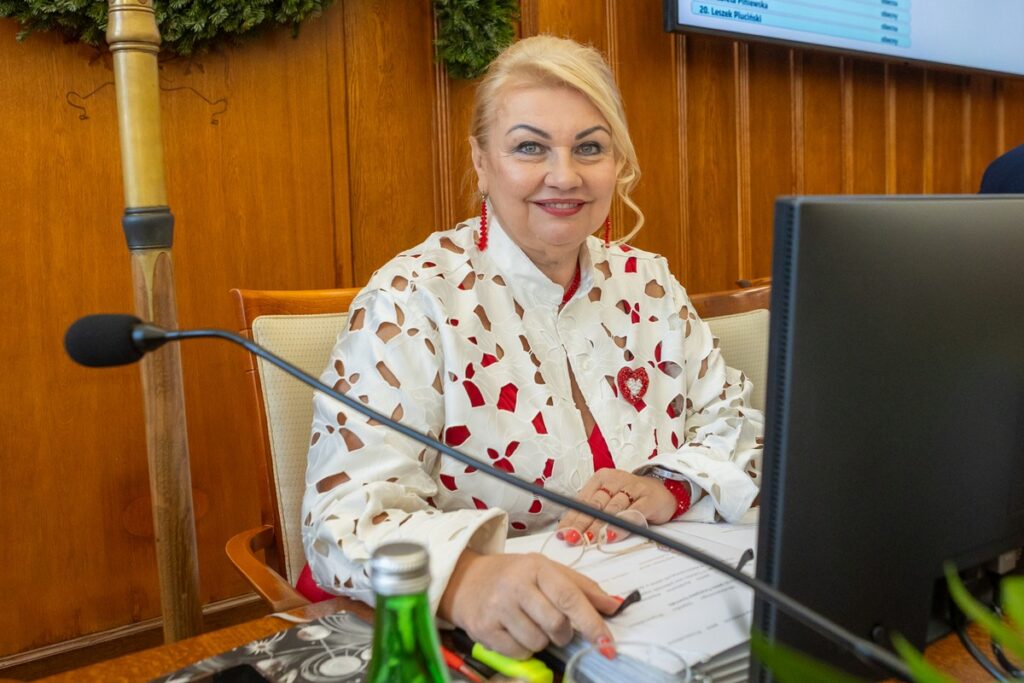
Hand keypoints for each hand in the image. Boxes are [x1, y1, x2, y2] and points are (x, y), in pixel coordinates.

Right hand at [438, 549, 619, 658]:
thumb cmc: (514, 575)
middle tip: (554, 625)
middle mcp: (515, 585)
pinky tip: (514, 632)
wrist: (466, 581)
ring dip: (541, 641)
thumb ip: (582, 587)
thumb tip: (615, 605)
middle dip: (562, 633)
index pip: (569, 597)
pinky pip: (518, 653)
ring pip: (537, 642)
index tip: (606, 644)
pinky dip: (522, 649)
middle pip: (556, 624)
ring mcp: (497, 607)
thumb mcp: (547, 570)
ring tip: (529, 624)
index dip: (591, 623)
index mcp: (536, 567)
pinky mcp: (483, 629)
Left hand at [557, 468, 677, 543]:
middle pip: (594, 505)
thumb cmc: (630, 497)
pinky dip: (622, 525)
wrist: (661, 489)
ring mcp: (633, 488)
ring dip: (599, 527)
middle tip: (572, 539)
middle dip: (581, 524)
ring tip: (589, 540)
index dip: (571, 519)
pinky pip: (633, 513)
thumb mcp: (608, 499)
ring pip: (612, 509)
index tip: (562, 534)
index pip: (581, 501)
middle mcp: (615, 481)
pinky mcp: (648, 499)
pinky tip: (613, 535)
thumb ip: (591, 513)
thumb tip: (569, 531)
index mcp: (601, 479)